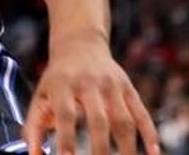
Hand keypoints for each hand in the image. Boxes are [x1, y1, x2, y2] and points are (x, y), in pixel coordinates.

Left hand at [24, 35, 159, 154]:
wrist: (80, 45)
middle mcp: (88, 83)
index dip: (67, 139)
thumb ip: (33, 128)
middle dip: (100, 149)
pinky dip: (150, 134)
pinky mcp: (128, 88)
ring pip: (123, 120)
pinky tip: (154, 153)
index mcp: (63, 85)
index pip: (66, 115)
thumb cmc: (57, 80)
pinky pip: (142, 113)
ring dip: (127, 148)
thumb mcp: (40, 97)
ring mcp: (112, 85)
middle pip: (99, 120)